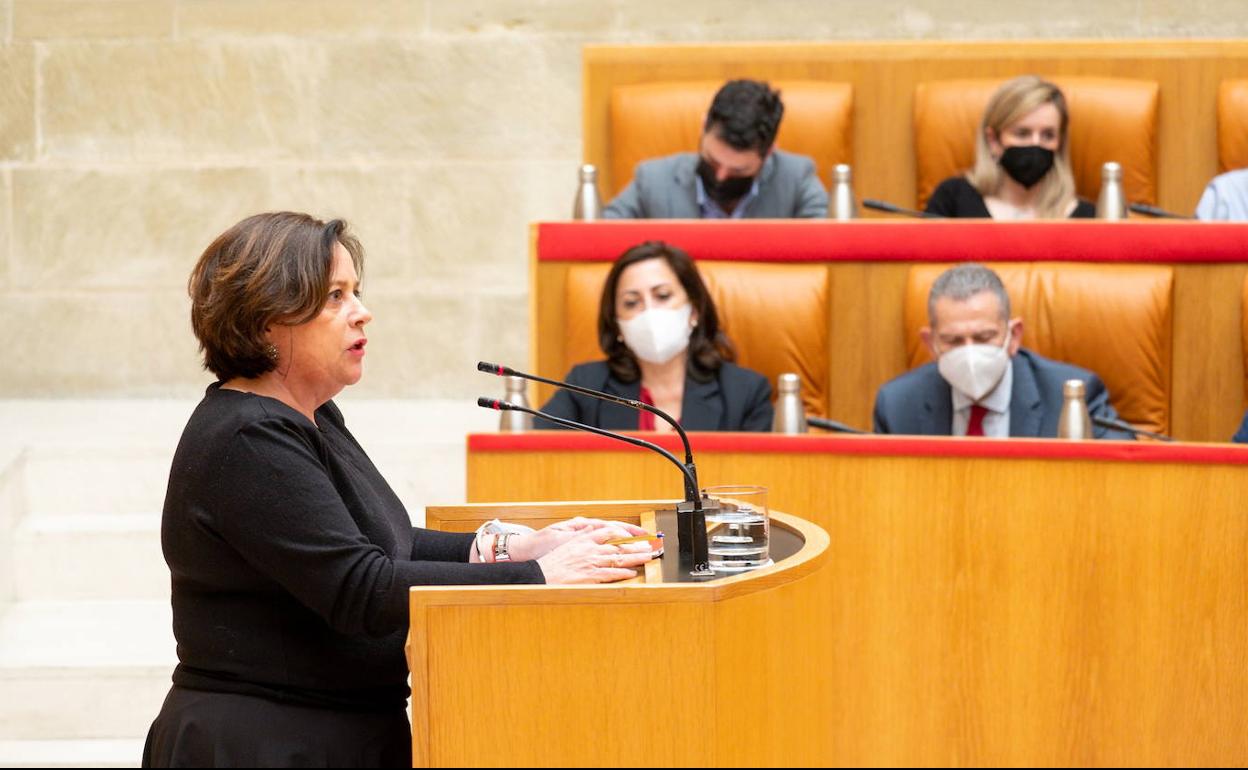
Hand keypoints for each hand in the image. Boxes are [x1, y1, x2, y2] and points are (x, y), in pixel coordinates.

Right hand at [536, 527, 654, 584]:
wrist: (540, 574)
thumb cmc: (552, 560)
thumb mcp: (566, 541)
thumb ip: (581, 534)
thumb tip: (591, 526)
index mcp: (584, 539)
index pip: (610, 531)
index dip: (626, 533)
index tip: (637, 535)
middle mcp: (589, 548)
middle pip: (618, 545)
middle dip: (636, 546)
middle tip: (650, 546)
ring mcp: (590, 562)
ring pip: (618, 558)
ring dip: (634, 558)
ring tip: (647, 558)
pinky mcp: (590, 576)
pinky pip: (610, 574)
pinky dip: (623, 573)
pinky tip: (632, 573)